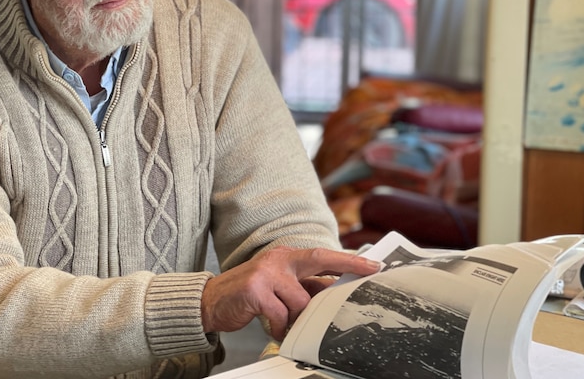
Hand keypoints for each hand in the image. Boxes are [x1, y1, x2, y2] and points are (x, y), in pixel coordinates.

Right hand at [201, 247, 379, 340]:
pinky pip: (281, 314)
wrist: (210, 302)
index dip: (348, 260)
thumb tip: (332, 292)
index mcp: (285, 257)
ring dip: (296, 318)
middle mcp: (277, 259)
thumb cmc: (248, 296)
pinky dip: (279, 326)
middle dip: (348, 265)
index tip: (373, 265)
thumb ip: (302, 287)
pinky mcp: (256, 289)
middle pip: (318, 259)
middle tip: (369, 273)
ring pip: (300, 300)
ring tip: (285, 324)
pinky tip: (272, 328)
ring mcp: (266, 272)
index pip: (321, 256)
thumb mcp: (278, 287)